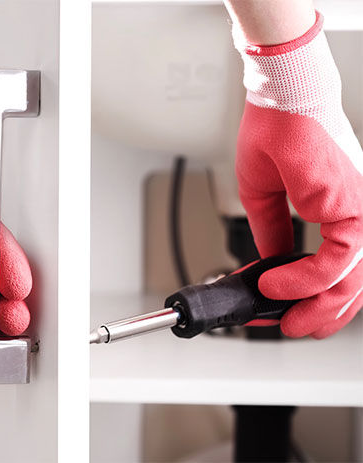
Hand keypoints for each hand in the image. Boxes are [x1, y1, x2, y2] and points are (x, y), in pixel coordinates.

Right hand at [233, 12, 362, 337]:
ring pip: (352, 281)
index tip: (277, 306)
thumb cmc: (275, 131)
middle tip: (289, 326)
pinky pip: (337, 262)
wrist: (280, 98)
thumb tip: (272, 261)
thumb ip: (273, 232)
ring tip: (283, 319)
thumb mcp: (265, 196)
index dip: (307, 294)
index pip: (337, 267)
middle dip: (319, 315)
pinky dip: (304, 281)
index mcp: (341, 209)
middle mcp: (357, 213)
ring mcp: (360, 211)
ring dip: (315, 307)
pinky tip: (276, 284)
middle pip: (353, 284)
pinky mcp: (352, 208)